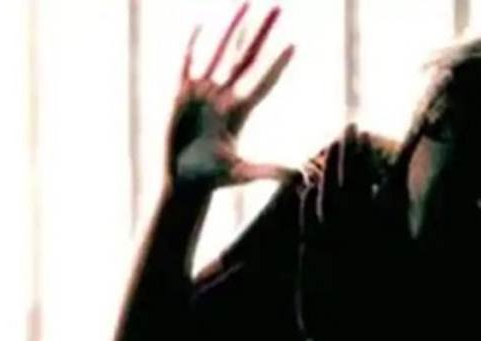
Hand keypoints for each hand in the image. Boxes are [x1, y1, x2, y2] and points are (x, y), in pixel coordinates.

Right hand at [167, 3, 296, 191]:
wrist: (183, 182)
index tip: (294, 43)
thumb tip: (298, 176)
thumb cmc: (211, 180)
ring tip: (247, 3)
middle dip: (262, 32)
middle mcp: (225, 97)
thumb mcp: (241, 174)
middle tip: (280, 7)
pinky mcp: (182, 96)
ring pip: (221, 52)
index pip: (262, 81)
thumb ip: (268, 171)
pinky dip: (194, 45)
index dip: (277, 64)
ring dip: (233, 28)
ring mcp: (204, 93)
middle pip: (247, 57)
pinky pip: (189, 63)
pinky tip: (202, 25)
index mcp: (239, 112)